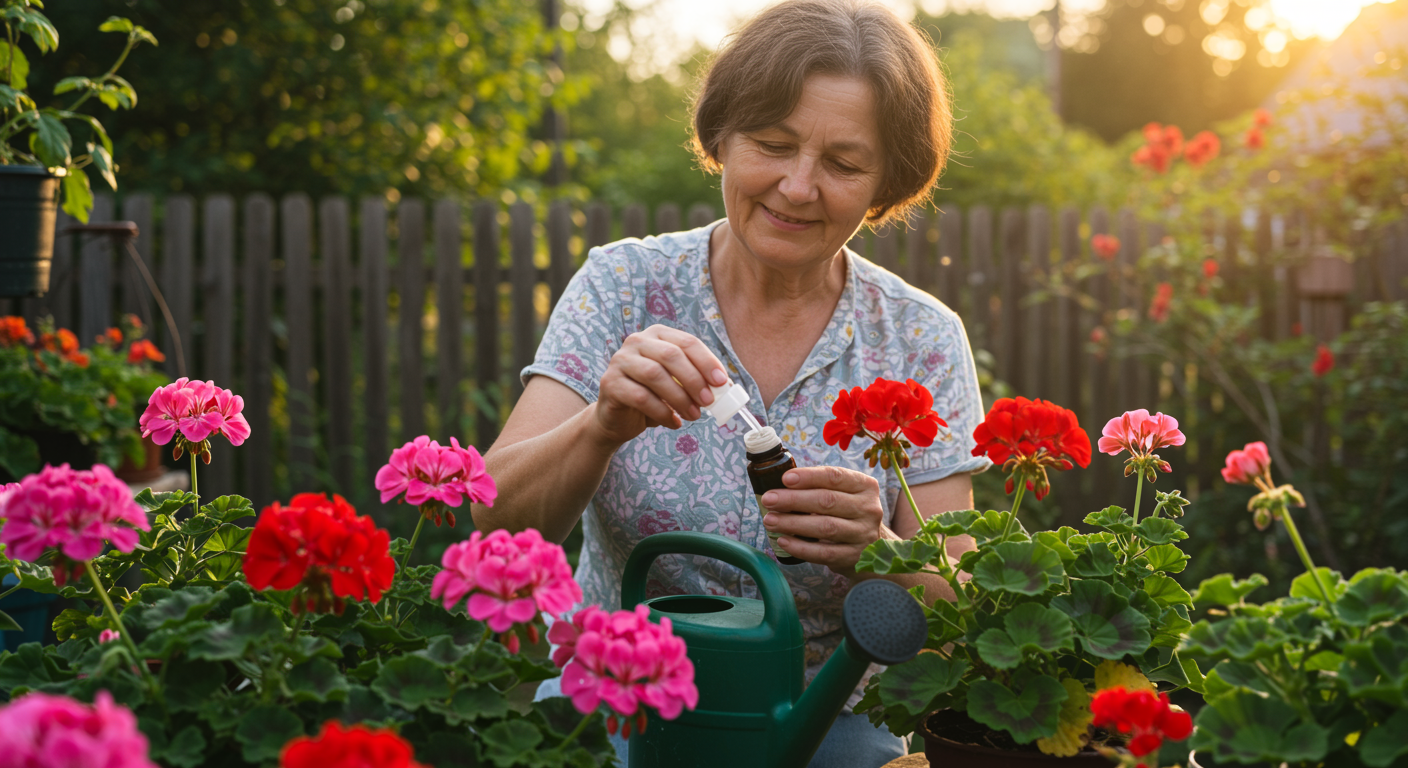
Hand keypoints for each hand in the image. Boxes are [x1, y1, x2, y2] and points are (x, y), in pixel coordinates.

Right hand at [591, 325, 727, 445]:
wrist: (618, 417)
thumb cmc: (652, 396)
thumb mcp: (676, 382)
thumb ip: (695, 378)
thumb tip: (723, 386)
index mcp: (657, 335)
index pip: (687, 342)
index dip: (707, 361)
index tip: (721, 382)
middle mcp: (637, 341)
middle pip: (671, 355)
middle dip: (694, 380)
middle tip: (708, 401)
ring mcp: (620, 361)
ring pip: (655, 374)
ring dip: (680, 398)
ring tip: (693, 415)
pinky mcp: (610, 383)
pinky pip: (641, 397)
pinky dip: (662, 413)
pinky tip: (673, 422)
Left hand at [760, 466, 887, 576]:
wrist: (872, 546)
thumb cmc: (848, 513)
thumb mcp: (844, 494)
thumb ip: (820, 486)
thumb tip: (781, 485)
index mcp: (865, 486)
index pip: (836, 476)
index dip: (809, 476)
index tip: (785, 478)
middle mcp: (868, 509)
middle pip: (828, 501)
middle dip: (794, 500)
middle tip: (769, 500)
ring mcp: (863, 534)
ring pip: (825, 527)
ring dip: (793, 523)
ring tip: (770, 520)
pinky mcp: (854, 557)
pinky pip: (824, 553)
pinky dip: (801, 547)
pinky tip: (784, 541)